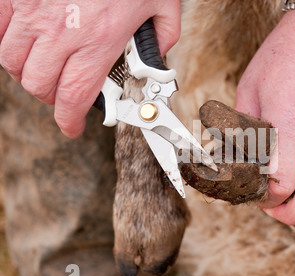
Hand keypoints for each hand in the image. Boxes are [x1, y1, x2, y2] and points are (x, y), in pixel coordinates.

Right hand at [0, 0, 180, 137]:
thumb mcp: (162, 5)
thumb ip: (162, 38)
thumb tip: (157, 58)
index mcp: (98, 39)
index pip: (74, 97)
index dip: (69, 120)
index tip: (72, 127)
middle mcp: (60, 31)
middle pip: (38, 85)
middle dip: (52, 99)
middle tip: (66, 95)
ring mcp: (32, 11)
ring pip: (12, 62)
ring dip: (28, 73)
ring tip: (46, 69)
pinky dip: (9, 43)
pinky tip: (28, 41)